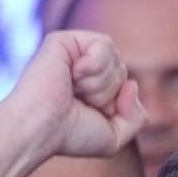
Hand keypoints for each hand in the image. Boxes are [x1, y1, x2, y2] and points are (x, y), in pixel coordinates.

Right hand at [0, 31, 146, 176]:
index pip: (126, 85)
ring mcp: (74, 53)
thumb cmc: (70, 136)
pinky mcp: (64, 40)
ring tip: (72, 90)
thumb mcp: (115, 137)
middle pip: (122, 72)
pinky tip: (72, 74)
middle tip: (78, 102)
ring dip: (98, 84)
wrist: (40, 128)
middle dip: (107, 94)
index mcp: (92, 87)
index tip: (88, 114)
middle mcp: (83, 69)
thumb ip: (137, 116)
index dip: (116, 105)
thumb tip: (133, 84)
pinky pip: (104, 44)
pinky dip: (93, 66)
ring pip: (115, 59)